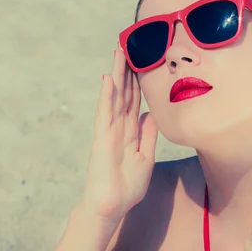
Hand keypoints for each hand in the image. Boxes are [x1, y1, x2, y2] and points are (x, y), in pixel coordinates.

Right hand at [78, 48, 158, 223]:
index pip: (134, 100)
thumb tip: (150, 114)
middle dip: (127, 70)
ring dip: (116, 75)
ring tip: (118, 53)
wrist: (112, 206)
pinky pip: (104, 113)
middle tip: (128, 46)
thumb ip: (147, 136)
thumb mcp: (145, 158)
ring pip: (114, 97)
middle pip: (124, 93)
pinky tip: (108, 79)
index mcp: (129, 131)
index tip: (141, 60)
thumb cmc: (127, 186)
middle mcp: (118, 126)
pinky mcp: (101, 138)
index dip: (137, 80)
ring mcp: (108, 130)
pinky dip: (106, 96)